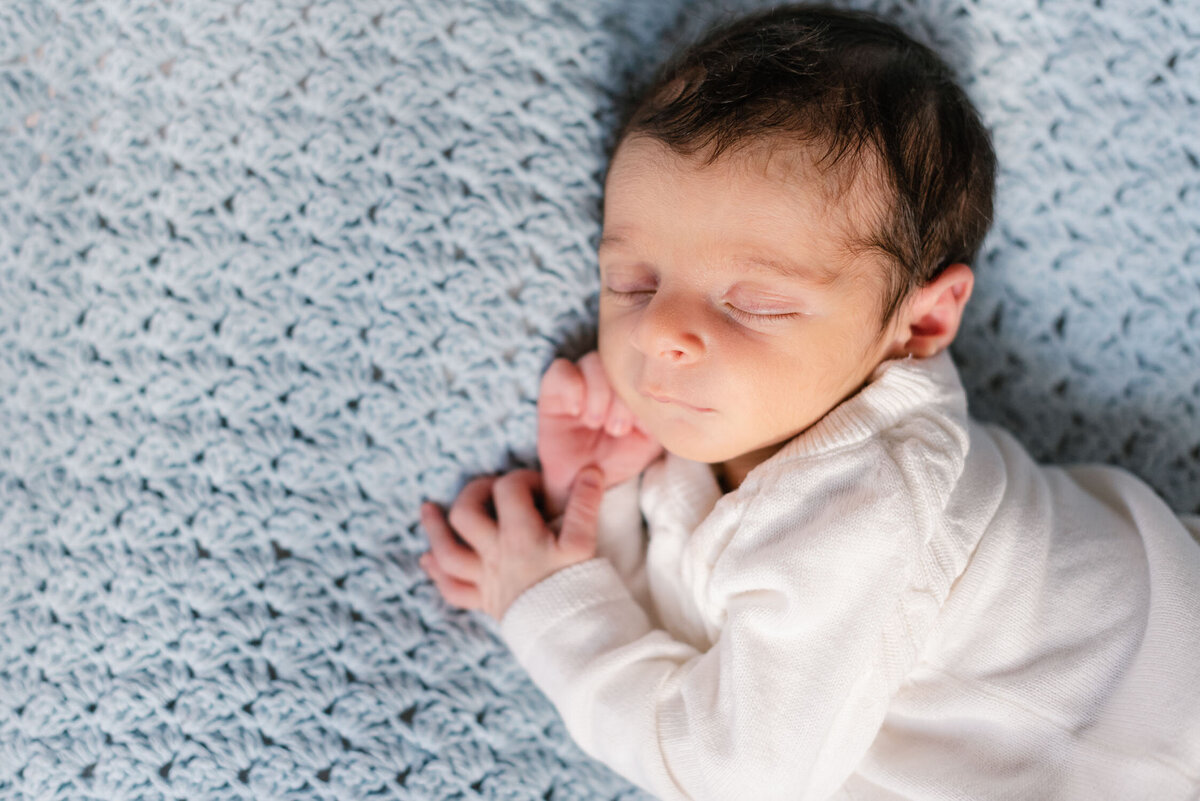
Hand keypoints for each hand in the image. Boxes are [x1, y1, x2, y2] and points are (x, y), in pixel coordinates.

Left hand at [419, 465, 605, 620]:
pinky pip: (453, 590)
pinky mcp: (486, 602)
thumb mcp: (584, 544)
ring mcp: (486, 579)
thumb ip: (584, 505)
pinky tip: (428, 560)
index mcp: (520, 535)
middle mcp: (496, 554)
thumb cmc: (578, 587)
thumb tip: (590, 471)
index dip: (523, 478)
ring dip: (434, 530)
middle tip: (491, 487)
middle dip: (473, 492)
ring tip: (428, 509)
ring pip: (448, 553)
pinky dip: (438, 574)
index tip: (539, 487)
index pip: (509, 489)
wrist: (569, 636)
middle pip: (465, 514)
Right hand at [538, 352, 661, 517]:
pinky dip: (572, 387)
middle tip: (618, 429)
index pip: (643, 368)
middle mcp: (608, 379)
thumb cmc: (616, 460)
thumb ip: (659, 418)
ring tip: (596, 423)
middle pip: (617, 363)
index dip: (643, 393)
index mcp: (632, 387)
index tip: (641, 427)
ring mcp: (581, 381)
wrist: (582, 483)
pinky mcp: (553, 389)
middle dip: (620, 398)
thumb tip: (664, 400)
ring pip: (592, 361)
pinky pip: (561, 368)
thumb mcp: (648, 442)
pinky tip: (576, 412)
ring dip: (598, 394)